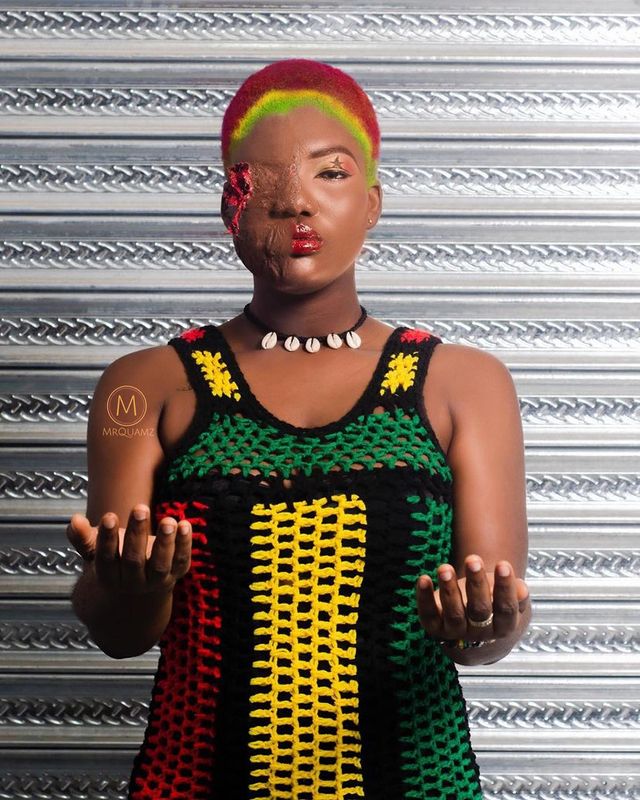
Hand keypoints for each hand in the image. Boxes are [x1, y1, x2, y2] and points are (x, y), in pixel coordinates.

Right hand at [66, 504, 191, 595]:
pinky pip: (181, 561)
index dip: (107, 538)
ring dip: (165, 542)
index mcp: (109, 576)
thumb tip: (74, 519)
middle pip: (133, 560)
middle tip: (140, 508)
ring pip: (160, 565)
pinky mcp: (176, 574)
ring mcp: (156, 580)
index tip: (109, 516)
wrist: (140, 584)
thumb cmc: (116, 558)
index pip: (106, 558)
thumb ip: (83, 537)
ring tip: (168, 520)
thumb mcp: (97, 549)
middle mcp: (132, 582)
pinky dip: (185, 544)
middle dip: (137, 533)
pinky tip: (185, 524)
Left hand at [415, 554, 529, 643]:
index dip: (505, 588)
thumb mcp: (510, 602)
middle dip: (476, 583)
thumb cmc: (495, 608)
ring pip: (454, 614)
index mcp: (503, 628)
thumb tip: (521, 589)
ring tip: (445, 568)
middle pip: (479, 610)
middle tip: (473, 560)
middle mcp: (480, 634)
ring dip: (449, 589)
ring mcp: (456, 633)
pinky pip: (428, 615)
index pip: (506, 609)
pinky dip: (424, 598)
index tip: (503, 564)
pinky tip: (424, 579)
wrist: (473, 635)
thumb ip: (517, 596)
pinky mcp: (435, 628)